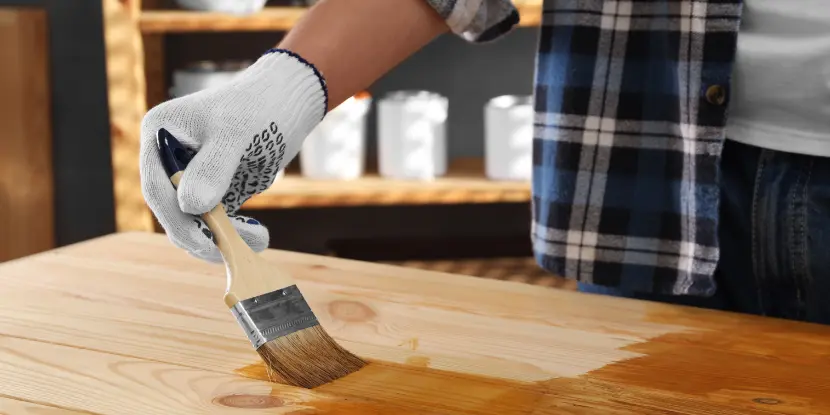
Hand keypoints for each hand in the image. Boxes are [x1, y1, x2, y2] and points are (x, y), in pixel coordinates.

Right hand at [139, 49, 326, 261]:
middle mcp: (169, 159)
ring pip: (194, 222)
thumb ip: (214, 167)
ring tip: (258, 240)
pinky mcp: (214, 190)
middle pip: (172, 210)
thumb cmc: (260, 106)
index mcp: (160, 136)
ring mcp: (191, 176)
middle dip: (201, 234)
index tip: (203, 239)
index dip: (176, 218)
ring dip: (220, 239)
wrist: (289, 101)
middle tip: (233, 250)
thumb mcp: (236, 132)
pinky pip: (216, 222)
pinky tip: (258, 236)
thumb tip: (191, 206)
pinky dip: (234, 234)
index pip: (157, 187)